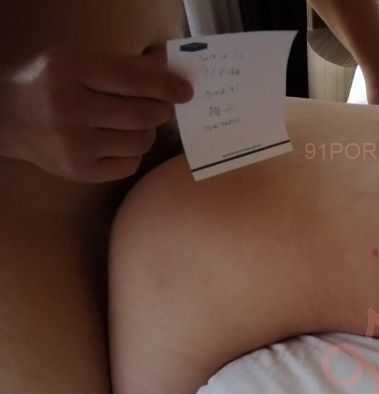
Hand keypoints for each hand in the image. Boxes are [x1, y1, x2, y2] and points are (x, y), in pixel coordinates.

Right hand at [0, 48, 192, 182]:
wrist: (9, 120)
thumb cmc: (52, 84)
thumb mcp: (77, 61)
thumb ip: (123, 67)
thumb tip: (172, 78)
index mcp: (69, 71)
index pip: (131, 79)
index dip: (164, 86)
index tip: (185, 92)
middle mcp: (69, 109)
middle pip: (142, 115)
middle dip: (162, 110)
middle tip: (163, 107)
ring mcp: (74, 145)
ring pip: (141, 141)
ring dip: (149, 131)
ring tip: (137, 123)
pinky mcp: (80, 171)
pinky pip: (130, 164)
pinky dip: (134, 151)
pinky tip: (121, 141)